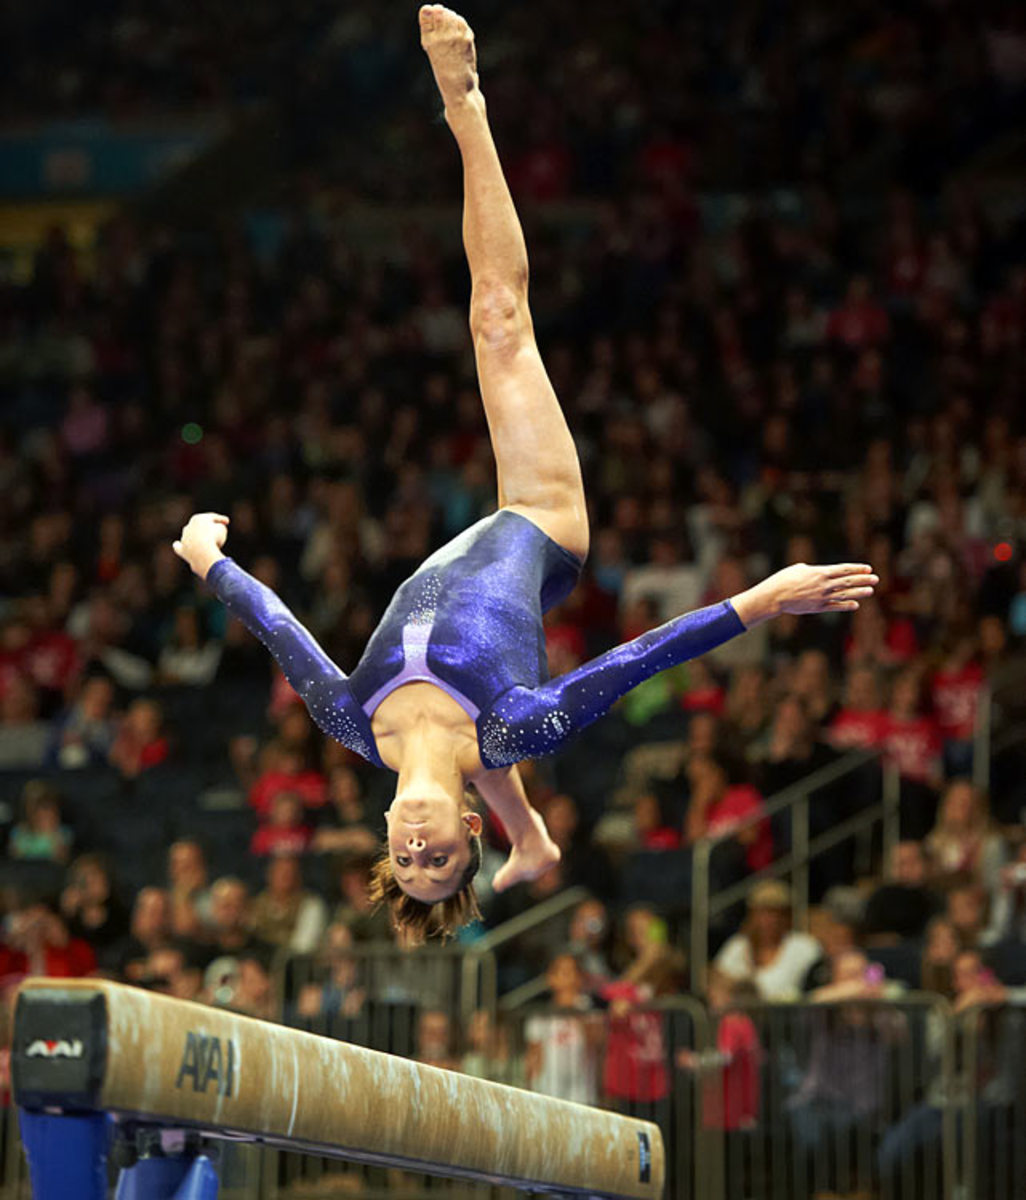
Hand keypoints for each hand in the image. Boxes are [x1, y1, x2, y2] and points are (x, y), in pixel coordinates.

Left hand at [173, 513, 229, 578]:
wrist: (202, 552)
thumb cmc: (214, 539)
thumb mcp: (222, 530)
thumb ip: (219, 527)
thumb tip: (215, 531)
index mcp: (198, 518)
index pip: (211, 517)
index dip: (220, 519)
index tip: (227, 522)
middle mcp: (189, 526)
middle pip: (200, 526)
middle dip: (208, 528)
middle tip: (218, 533)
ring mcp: (184, 538)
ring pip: (190, 536)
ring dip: (198, 538)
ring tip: (209, 545)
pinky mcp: (182, 549)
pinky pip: (178, 546)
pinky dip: (178, 545)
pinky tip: (177, 544)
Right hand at [732, 563, 876, 626]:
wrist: (775, 596)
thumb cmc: (784, 579)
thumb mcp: (799, 568)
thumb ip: (814, 570)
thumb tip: (821, 573)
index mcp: (820, 572)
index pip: (844, 570)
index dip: (857, 569)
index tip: (868, 569)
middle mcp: (824, 584)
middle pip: (848, 582)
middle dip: (863, 580)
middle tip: (875, 579)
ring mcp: (822, 597)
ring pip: (845, 594)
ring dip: (859, 593)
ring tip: (870, 591)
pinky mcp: (818, 607)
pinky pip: (835, 606)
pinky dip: (846, 605)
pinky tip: (855, 605)